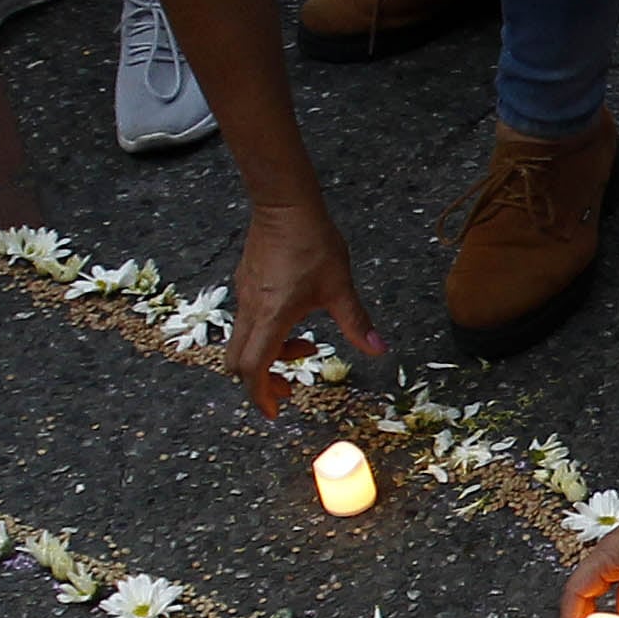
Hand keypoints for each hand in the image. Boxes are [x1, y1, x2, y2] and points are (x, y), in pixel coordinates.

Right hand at [226, 198, 387, 417]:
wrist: (284, 205)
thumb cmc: (312, 243)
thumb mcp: (340, 288)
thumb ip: (356, 323)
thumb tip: (378, 351)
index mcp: (272, 316)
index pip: (253, 368)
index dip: (260, 395)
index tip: (276, 412)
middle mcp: (251, 310)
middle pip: (239, 362)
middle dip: (262, 382)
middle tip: (290, 389)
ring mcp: (244, 296)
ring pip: (244, 342)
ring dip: (271, 355)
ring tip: (308, 348)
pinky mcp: (245, 284)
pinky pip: (248, 322)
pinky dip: (267, 335)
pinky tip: (295, 322)